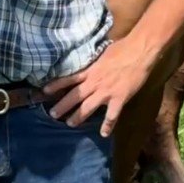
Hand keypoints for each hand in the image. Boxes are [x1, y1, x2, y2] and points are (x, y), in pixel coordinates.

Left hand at [43, 38, 158, 137]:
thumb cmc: (122, 48)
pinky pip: (111, 115)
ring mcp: (106, 92)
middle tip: (53, 115)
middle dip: (62, 106)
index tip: (45, 91)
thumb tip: (90, 63)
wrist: (139, 51)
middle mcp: (95, 82)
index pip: (69, 79)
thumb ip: (95, 63)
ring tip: (70, 124)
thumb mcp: (103, 53)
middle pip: (75, 96)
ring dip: (78, 117)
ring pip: (88, 107)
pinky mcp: (119, 98)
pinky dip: (108, 125)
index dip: (56, 85)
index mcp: (91, 71)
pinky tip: (104, 134)